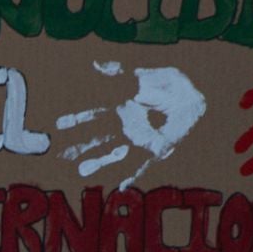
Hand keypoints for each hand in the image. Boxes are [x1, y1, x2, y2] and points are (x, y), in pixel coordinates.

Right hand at [55, 62, 206, 190]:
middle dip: (81, 146)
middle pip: (100, 138)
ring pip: (115, 153)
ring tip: (81, 171)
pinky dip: (132, 176)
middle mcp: (127, 126)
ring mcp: (139, 139)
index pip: (95, 116)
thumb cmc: (169, 85)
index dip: (77, 120)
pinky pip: (142, 165)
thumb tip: (97, 64)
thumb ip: (120, 72)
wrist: (193, 98)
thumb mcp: (143, 75)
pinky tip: (122, 187)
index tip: (59, 125)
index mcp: (122, 109)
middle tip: (62, 156)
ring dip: (99, 162)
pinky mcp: (156, 149)